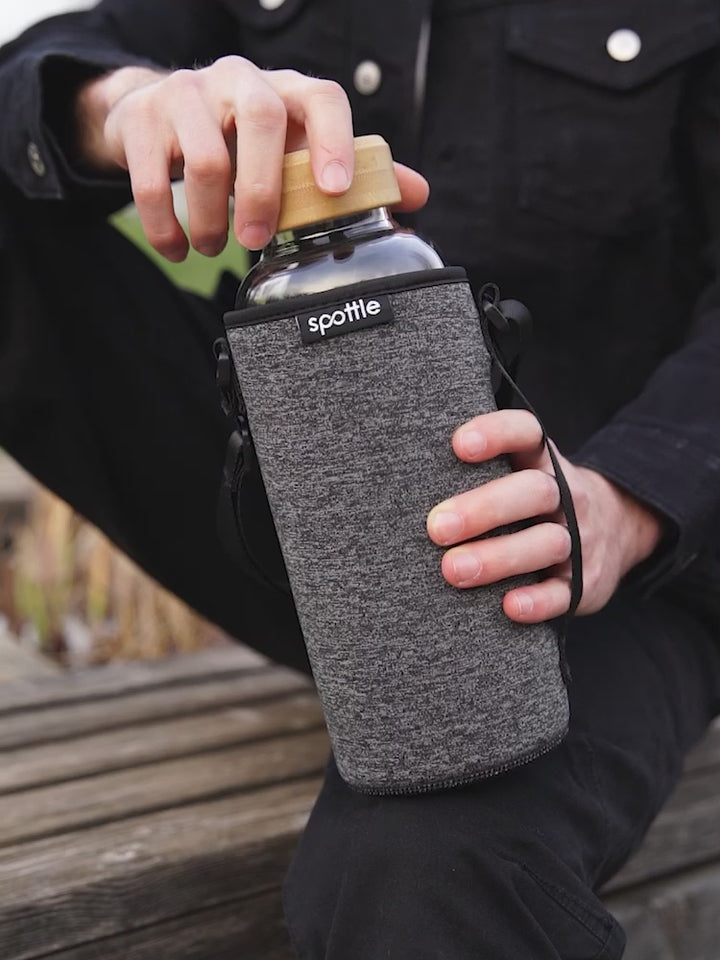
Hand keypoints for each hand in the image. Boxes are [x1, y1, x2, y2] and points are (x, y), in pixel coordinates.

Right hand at [75, 59, 428, 259]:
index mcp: (286, 91)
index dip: (336, 141)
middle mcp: (237, 81)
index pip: (322, 98)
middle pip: (261, 117)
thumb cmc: (242, 140)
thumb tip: (416, 195)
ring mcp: (186, 95)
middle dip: (262, 189)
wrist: (155, 113)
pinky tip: (177, 249)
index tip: (336, 192)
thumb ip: (352, 169)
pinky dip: (165, 225)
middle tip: (257, 239)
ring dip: (210, 217)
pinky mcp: (141, 119)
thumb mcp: (295, 149)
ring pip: (204, 155)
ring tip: (216, 247)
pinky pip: (150, 177)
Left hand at [426, 409, 663, 622]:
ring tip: (454, 570)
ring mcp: (581, 538)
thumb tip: (405, 479)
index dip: (496, 434)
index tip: (459, 445)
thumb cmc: (537, 502)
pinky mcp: (586, 583)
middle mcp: (567, 495)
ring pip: (547, 542)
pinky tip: (508, 606)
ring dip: (499, 557)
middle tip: (437, 527)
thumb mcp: (521, 472)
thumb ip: (479, 472)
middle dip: (484, 508)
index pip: (527, 433)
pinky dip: (537, 601)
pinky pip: (565, 592)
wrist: (619, 529)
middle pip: (533, 492)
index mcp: (542, 461)